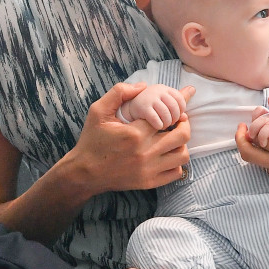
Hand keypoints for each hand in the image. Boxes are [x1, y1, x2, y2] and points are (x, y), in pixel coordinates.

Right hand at [68, 83, 193, 194]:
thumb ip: (119, 93)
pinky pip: (176, 172)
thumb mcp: (98, 111)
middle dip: (183, 123)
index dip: (175, 108)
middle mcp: (145, 153)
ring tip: (172, 137)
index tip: (178, 105)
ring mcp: (149, 170)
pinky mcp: (149, 182)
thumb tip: (143, 86)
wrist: (85, 172)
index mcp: (135, 133)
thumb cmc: (92, 140)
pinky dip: (177, 162)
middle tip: (178, 120)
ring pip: (183, 155)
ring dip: (181, 143)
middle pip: (182, 135)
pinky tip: (167, 154)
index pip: (168, 116)